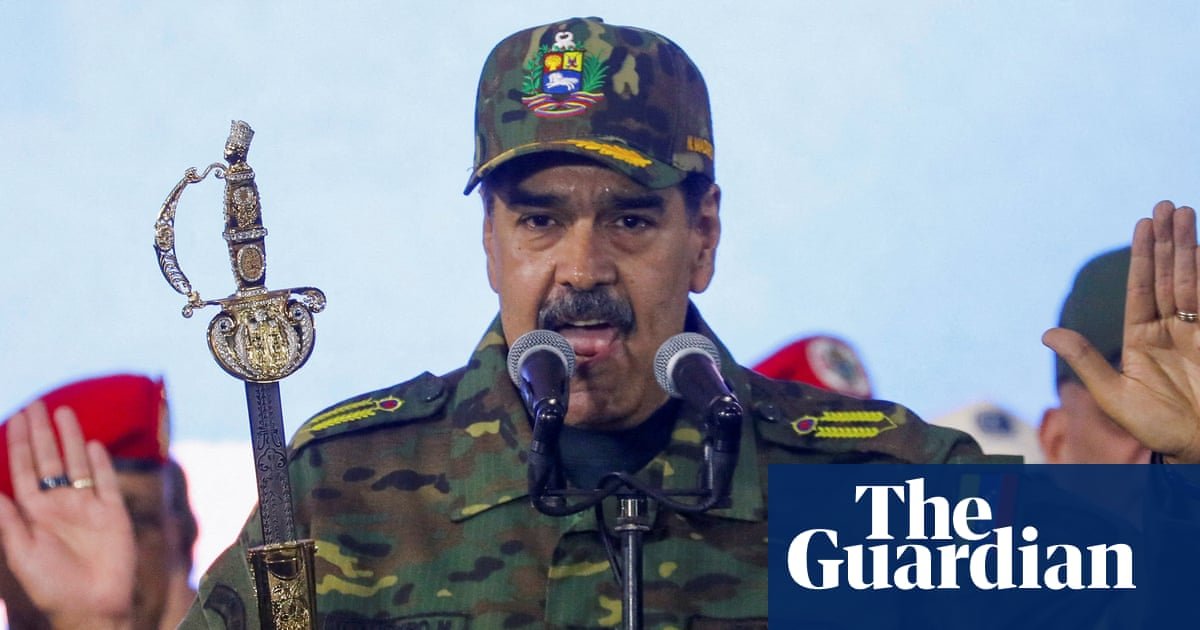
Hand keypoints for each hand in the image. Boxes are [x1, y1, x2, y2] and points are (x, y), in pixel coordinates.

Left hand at [0, 402, 134, 628]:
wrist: (90, 609)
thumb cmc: (48, 588)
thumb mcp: (19, 552)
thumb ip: (7, 519)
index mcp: (33, 514)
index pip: (24, 470)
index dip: (19, 444)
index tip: (16, 417)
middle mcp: (59, 506)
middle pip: (49, 461)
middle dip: (41, 433)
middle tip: (35, 404)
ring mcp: (87, 509)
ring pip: (78, 465)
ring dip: (71, 440)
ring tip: (64, 412)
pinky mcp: (114, 515)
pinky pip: (107, 483)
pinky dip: (102, 464)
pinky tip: (94, 445)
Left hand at [1044, 201, 1199, 462]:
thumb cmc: (1158, 429)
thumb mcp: (1115, 395)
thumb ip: (1085, 361)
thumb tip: (1045, 333)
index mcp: (1141, 339)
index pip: (1142, 287)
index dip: (1144, 256)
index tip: (1144, 223)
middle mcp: (1171, 329)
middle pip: (1167, 275)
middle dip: (1167, 241)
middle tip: (1166, 204)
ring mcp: (1196, 331)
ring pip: (1191, 280)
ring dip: (1188, 247)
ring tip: (1185, 211)